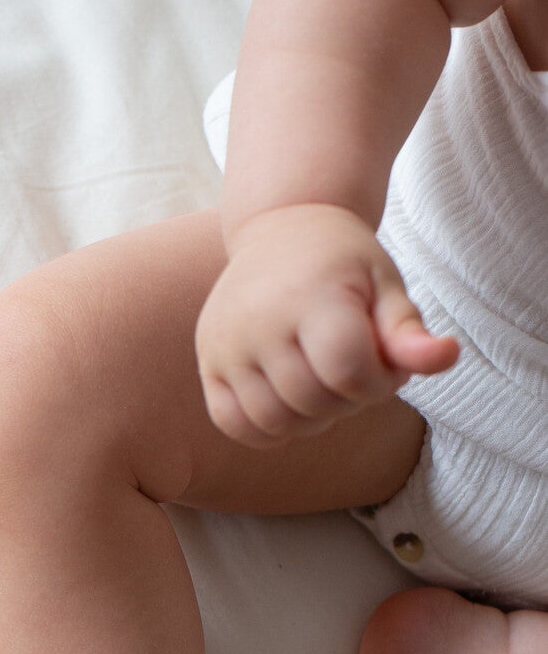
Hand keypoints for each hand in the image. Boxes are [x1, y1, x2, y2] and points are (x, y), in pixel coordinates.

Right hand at [195, 204, 458, 447]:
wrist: (280, 228)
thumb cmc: (343, 262)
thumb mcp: (385, 284)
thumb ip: (409, 331)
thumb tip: (446, 357)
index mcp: (310, 296)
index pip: (348, 373)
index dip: (378, 383)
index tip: (385, 364)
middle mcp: (258, 321)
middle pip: (312, 402)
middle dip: (348, 400)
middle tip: (355, 368)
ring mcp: (226, 344)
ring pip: (274, 422)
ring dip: (310, 418)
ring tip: (322, 383)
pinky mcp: (207, 361)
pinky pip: (233, 423)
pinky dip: (266, 426)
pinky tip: (288, 399)